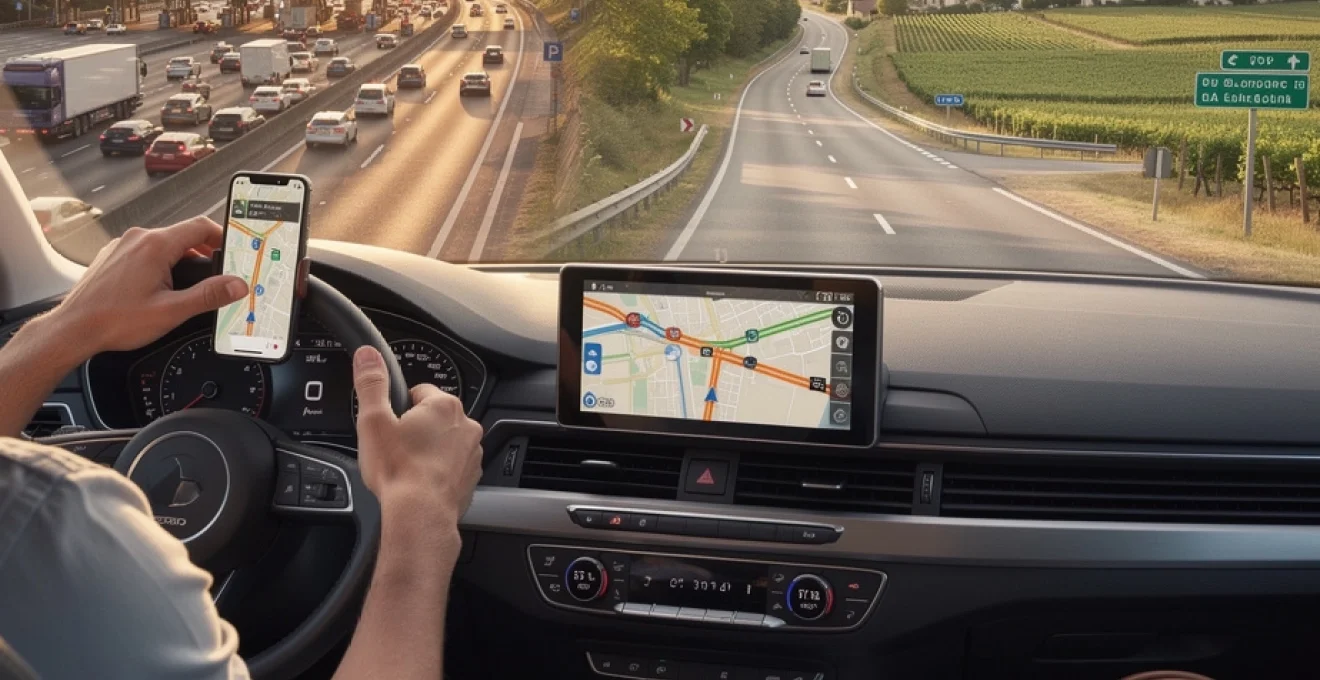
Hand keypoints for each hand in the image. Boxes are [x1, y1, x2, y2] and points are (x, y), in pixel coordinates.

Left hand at [49, 217, 247, 355]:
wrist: (74, 328)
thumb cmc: (114, 320)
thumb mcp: (171, 311)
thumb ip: (208, 296)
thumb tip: (236, 285)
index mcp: (156, 245)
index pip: (201, 227)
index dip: (223, 237)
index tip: (233, 251)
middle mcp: (138, 239)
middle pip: (184, 236)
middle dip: (204, 254)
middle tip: (217, 275)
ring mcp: (124, 246)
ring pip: (164, 245)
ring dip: (182, 261)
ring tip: (188, 287)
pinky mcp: (114, 256)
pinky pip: (146, 252)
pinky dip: (161, 264)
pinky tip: (160, 288)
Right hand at [352, 346, 483, 519]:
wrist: (420, 514)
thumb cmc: (399, 470)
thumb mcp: (374, 420)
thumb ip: (372, 383)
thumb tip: (368, 355)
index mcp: (444, 405)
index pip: (420, 391)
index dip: (400, 407)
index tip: (391, 424)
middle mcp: (465, 425)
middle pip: (434, 416)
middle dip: (416, 428)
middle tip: (396, 447)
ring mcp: (472, 452)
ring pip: (446, 441)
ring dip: (430, 448)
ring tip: (408, 465)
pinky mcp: (472, 476)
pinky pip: (454, 465)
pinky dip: (440, 470)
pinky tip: (421, 481)